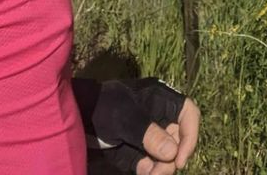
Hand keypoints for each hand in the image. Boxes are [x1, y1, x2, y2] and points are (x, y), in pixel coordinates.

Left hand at [74, 77, 199, 172]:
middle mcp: (159, 117)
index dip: (190, 136)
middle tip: (158, 174)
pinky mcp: (138, 151)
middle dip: (171, 160)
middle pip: (178, 141)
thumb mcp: (124, 117)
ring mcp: (149, 136)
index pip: (188, 114)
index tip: (179, 159)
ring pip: (166, 157)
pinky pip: (151, 165)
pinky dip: (150, 172)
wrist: (77, 118)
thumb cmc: (102, 108)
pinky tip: (143, 174)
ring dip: (161, 169)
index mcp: (160, 99)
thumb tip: (173, 152)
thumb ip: (148, 133)